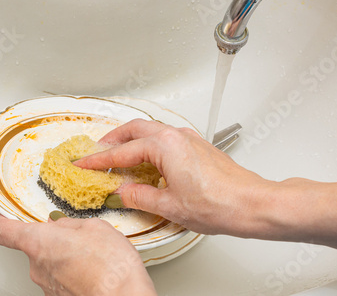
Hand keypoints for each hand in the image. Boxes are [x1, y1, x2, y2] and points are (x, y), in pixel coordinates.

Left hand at [0, 214, 156, 295]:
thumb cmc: (111, 266)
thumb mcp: (94, 227)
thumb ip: (70, 224)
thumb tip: (61, 224)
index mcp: (40, 242)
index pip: (5, 231)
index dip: (5, 220)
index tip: (9, 215)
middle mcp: (37, 267)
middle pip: (33, 247)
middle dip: (52, 240)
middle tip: (76, 235)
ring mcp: (47, 286)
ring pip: (49, 265)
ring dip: (64, 258)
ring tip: (91, 255)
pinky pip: (60, 280)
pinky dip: (73, 274)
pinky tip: (93, 270)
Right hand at [75, 119, 336, 253]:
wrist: (252, 203)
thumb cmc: (219, 204)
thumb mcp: (170, 207)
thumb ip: (140, 197)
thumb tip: (123, 192)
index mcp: (164, 147)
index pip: (122, 152)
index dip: (100, 160)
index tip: (84, 163)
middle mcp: (175, 136)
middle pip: (134, 129)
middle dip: (112, 139)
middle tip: (96, 152)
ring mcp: (188, 138)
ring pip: (150, 130)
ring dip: (130, 139)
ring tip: (118, 155)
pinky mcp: (196, 145)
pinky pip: (164, 137)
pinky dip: (147, 143)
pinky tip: (146, 160)